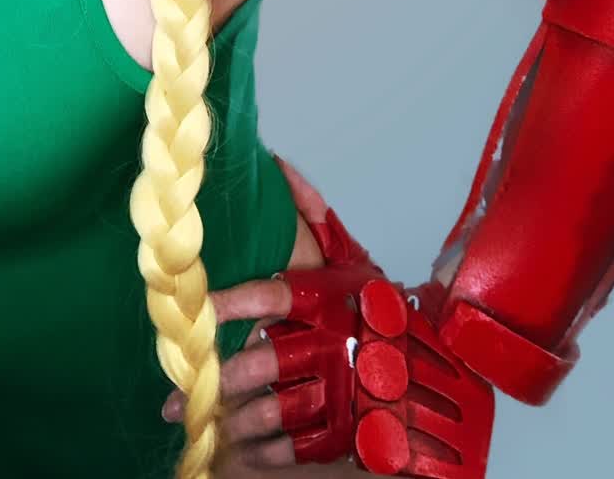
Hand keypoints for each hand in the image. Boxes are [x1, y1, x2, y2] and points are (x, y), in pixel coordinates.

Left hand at [162, 190, 494, 473]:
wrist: (431, 366)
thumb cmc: (378, 306)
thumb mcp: (348, 255)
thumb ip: (313, 211)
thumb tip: (277, 164)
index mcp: (327, 300)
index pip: (271, 297)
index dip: (231, 304)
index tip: (197, 309)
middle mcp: (330, 345)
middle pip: (263, 363)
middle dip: (219, 377)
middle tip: (182, 384)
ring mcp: (338, 392)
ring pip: (273, 410)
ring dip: (232, 418)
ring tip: (200, 420)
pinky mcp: (346, 430)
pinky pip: (296, 446)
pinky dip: (264, 452)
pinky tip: (239, 449)